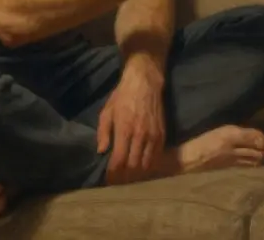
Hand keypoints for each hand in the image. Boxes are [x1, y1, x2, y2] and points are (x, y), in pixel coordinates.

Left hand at [97, 60, 165, 183]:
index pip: (118, 160)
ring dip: (137, 173)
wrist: (145, 83)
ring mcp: (153, 136)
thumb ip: (103, 133)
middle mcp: (140, 136)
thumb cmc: (122, 96)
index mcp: (124, 130)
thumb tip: (101, 151)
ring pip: (146, 163)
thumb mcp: (107, 111)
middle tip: (118, 180)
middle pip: (133, 165)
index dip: (113, 173)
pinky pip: (157, 156)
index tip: (108, 179)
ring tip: (130, 176)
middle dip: (124, 176)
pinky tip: (143, 166)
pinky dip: (149, 164)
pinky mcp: (162, 134)